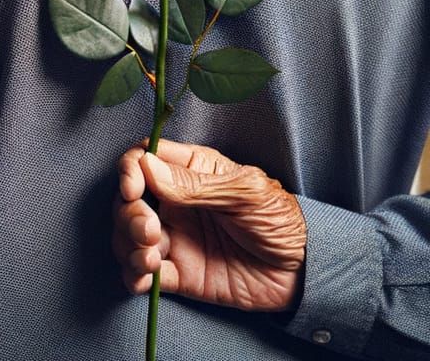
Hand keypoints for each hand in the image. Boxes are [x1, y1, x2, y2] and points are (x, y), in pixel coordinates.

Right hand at [113, 139, 306, 311]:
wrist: (306, 273)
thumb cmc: (281, 219)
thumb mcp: (244, 192)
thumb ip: (194, 183)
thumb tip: (146, 166)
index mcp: (189, 171)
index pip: (143, 158)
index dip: (130, 170)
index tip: (132, 190)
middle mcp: (174, 202)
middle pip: (128, 199)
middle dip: (128, 214)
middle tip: (149, 230)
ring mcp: (175, 238)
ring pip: (128, 235)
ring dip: (127, 244)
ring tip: (150, 257)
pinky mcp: (179, 274)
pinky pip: (143, 273)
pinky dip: (134, 274)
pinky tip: (146, 276)